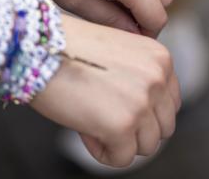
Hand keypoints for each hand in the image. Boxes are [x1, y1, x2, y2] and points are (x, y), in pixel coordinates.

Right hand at [32, 16, 180, 166]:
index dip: (144, 114)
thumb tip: (147, 116)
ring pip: (148, 147)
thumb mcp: (119, 52)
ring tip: (92, 123)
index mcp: (161, 58)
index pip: (171, 104)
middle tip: (103, 120)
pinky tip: (83, 129)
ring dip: (120, 143)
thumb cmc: (68, 50)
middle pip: (163, 128)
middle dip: (135, 132)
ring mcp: (143, 101)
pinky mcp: (122, 124)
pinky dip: (102, 152)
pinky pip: (122, 159)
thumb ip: (140, 78)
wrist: (38, 48)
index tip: (118, 109)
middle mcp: (158, 78)